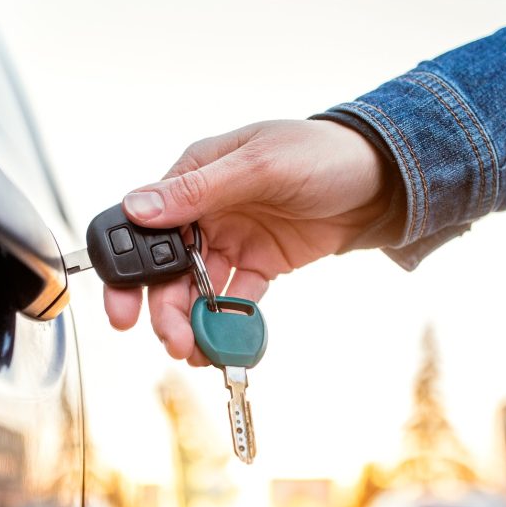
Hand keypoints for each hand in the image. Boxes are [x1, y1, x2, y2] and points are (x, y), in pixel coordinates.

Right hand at [103, 119, 395, 364]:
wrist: (382, 178)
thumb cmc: (321, 153)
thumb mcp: (259, 165)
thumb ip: (199, 190)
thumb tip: (138, 207)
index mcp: (194, 177)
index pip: (144, 226)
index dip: (128, 271)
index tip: (123, 311)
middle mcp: (206, 211)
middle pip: (167, 269)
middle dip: (164, 309)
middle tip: (173, 341)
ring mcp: (233, 239)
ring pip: (198, 290)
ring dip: (194, 322)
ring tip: (197, 353)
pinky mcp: (260, 264)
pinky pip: (236, 299)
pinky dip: (230, 323)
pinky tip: (227, 344)